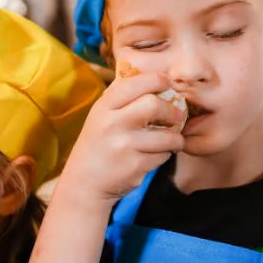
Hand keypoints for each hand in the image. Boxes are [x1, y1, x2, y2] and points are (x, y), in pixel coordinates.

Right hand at [60, 72, 184, 206]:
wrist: (84, 183)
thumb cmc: (99, 144)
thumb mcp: (101, 116)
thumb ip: (123, 99)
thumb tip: (157, 81)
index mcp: (104, 107)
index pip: (135, 83)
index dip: (157, 80)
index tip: (168, 83)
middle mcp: (112, 124)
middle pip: (154, 104)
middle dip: (172, 110)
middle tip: (178, 115)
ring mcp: (124, 146)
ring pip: (166, 135)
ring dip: (176, 138)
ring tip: (174, 140)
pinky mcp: (135, 166)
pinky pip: (163, 155)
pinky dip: (165, 155)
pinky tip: (156, 155)